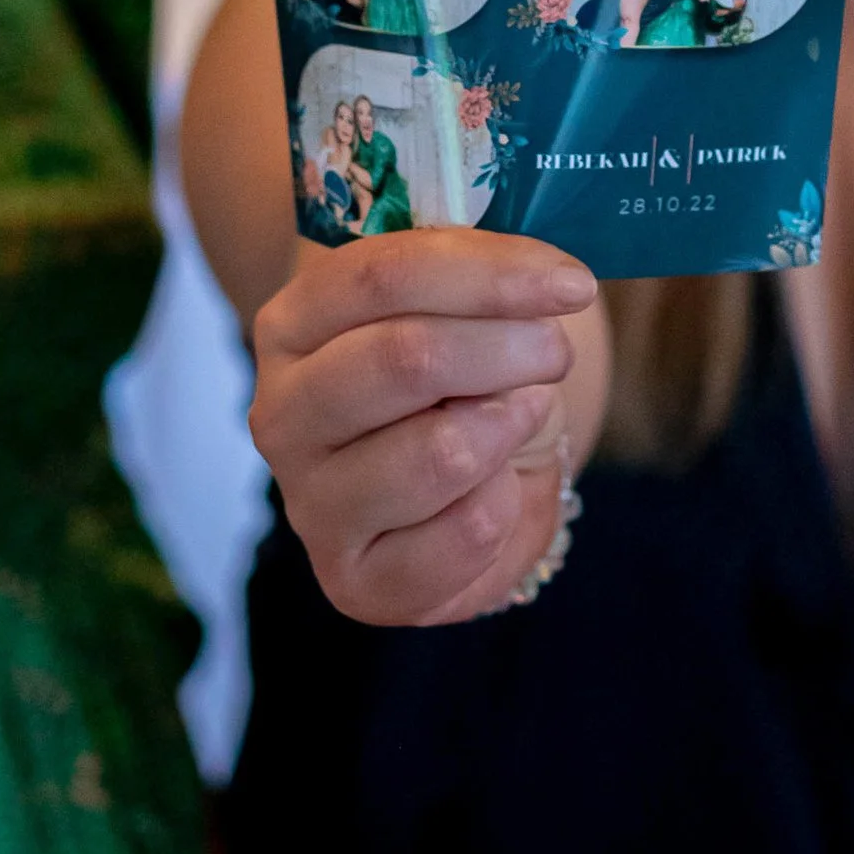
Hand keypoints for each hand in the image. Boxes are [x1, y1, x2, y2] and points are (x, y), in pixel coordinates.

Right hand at [251, 229, 595, 626]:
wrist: (467, 487)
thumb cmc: (461, 382)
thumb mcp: (465, 310)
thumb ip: (479, 278)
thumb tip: (547, 279)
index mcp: (292, 324)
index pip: (380, 277)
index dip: (488, 274)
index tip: (570, 282)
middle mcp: (282, 413)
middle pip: (405, 359)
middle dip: (508, 349)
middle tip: (553, 351)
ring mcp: (310, 503)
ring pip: (439, 452)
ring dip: (509, 424)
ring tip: (522, 414)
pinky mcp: (355, 580)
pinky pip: (465, 532)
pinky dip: (506, 501)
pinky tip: (497, 486)